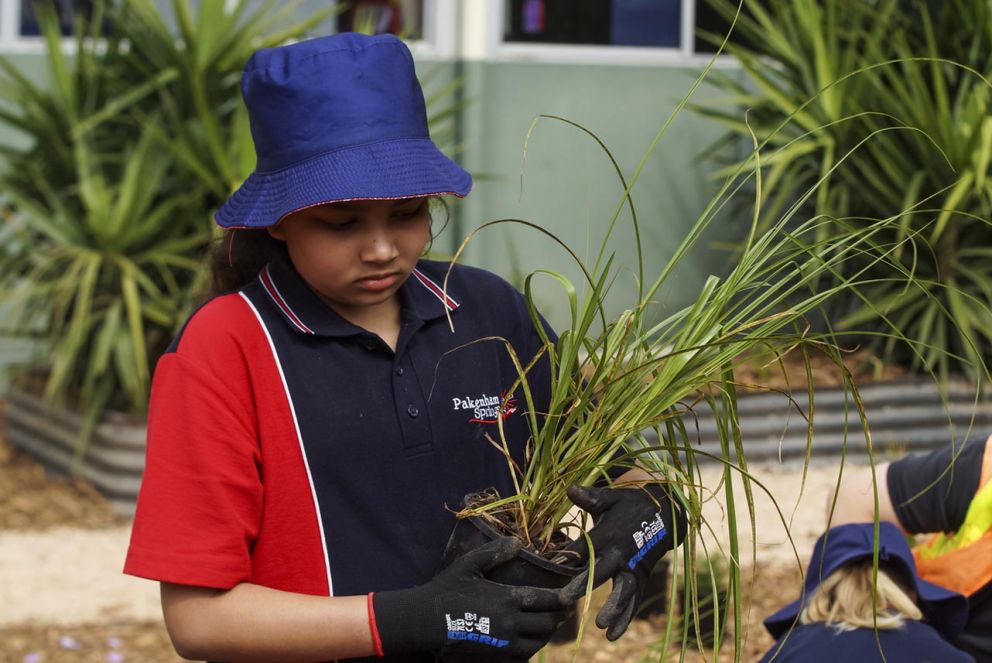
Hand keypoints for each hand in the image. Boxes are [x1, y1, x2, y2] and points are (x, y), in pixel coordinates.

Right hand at [372, 536, 567, 659]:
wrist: (425, 622)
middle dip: (558, 616)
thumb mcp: (468, 565)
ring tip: (547, 623)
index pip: (547, 600)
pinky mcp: (496, 657)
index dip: (564, 597)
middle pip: (548, 623)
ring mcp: (504, 643)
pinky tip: (528, 638)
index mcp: (507, 598)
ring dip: (546, 633)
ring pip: (538, 642)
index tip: (570, 594)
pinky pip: (523, 655)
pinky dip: (530, 647)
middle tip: (562, 609)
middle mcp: (511, 623)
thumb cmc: (446, 590)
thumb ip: (494, 553)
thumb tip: (517, 541)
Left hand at [561, 483, 685, 640]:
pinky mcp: (640, 579)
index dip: (570, 554)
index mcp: (610, 532)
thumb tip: (570, 488)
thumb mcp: (612, 497)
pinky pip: (633, 601)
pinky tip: (613, 635)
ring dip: (612, 607)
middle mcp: (622, 552)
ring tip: (599, 625)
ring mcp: (633, 568)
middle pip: (601, 571)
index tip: (553, 564)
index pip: (587, 545)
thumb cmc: (630, 504)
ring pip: (622, 590)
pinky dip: (625, 618)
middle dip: (583, 585)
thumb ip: (591, 497)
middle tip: (564, 599)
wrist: (665, 515)